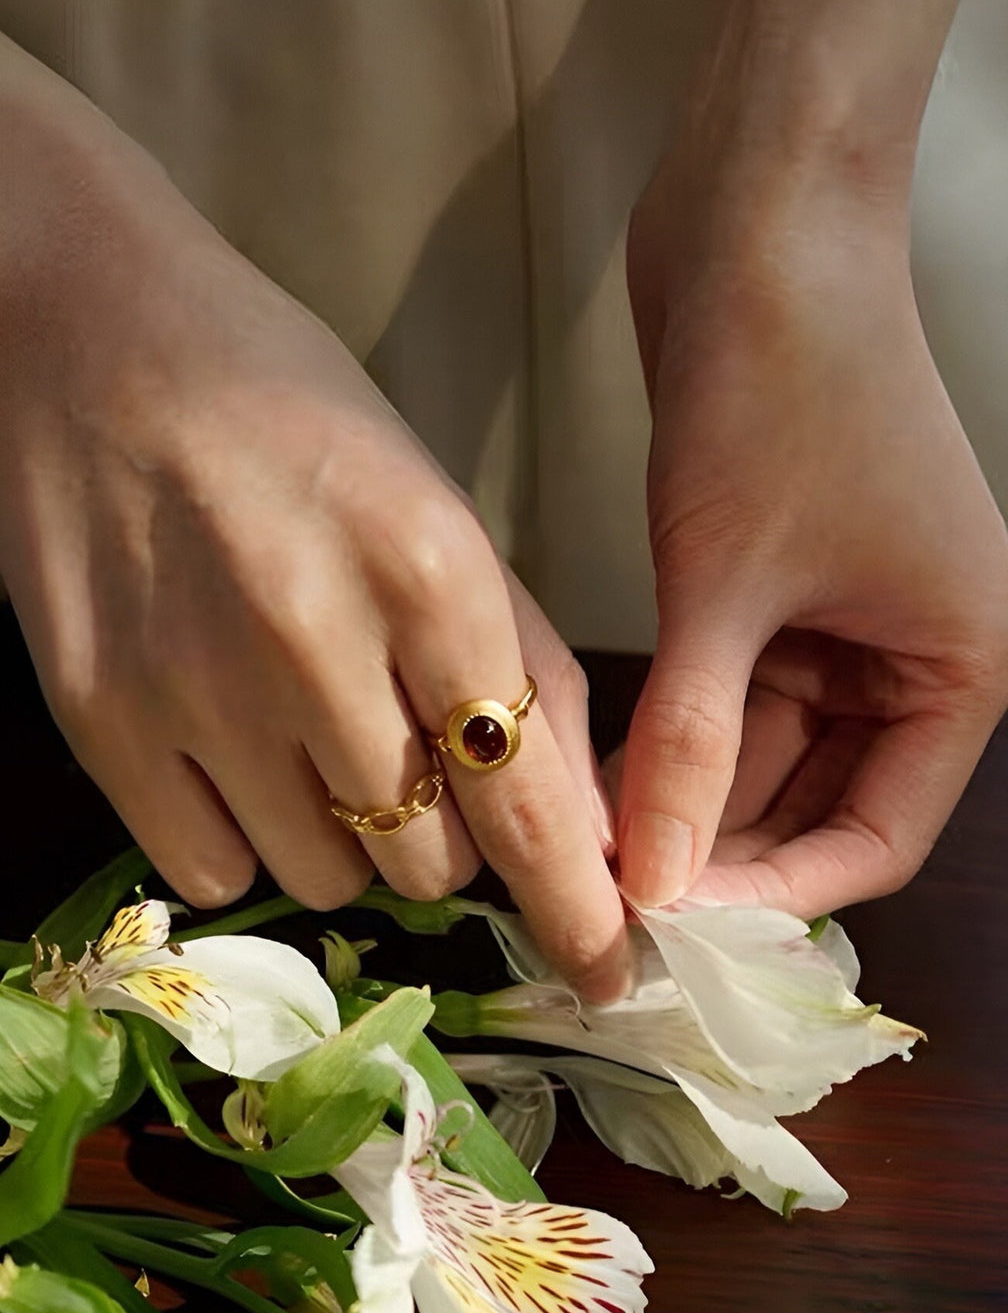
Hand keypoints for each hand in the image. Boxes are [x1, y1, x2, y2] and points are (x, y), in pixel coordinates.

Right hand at [0, 42, 624, 998]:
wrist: (96, 339)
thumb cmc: (295, 417)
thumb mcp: (440, 508)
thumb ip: (520, 659)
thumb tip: (582, 819)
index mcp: (429, 570)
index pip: (526, 798)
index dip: (576, 907)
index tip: (606, 973)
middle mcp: (316, 641)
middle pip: (431, 860)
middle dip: (446, 831)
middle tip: (406, 748)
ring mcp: (194, 688)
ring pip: (326, 878)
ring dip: (345, 834)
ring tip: (304, 725)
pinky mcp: (99, 718)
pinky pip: (212, 870)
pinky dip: (246, 832)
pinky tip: (233, 745)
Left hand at [614, 161, 1007, 916]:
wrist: (761, 220)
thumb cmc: (778, 389)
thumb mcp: (727, 587)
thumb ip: (688, 744)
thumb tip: (647, 885)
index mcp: (962, 663)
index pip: (876, 836)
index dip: (771, 894)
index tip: (667, 925)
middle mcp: (920, 651)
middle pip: (818, 801)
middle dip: (716, 848)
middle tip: (609, 899)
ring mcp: (851, 617)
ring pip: (762, 751)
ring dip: (681, 793)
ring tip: (586, 845)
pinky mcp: (784, 580)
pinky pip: (731, 689)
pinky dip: (672, 728)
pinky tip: (600, 771)